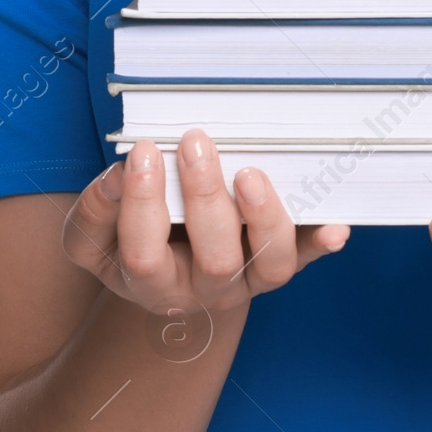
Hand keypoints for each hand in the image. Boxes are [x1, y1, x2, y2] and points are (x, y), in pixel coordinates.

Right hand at [62, 130, 349, 314]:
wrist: (172, 271)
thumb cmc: (130, 239)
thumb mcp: (95, 235)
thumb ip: (98, 209)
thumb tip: (120, 174)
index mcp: (151, 282)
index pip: (144, 255)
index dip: (143, 204)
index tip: (142, 151)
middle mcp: (205, 290)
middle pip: (214, 261)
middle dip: (205, 197)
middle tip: (195, 141)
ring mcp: (249, 278)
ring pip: (269, 265)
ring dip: (265, 218)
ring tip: (250, 174)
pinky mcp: (281, 260)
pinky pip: (305, 255)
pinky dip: (321, 241)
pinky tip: (335, 226)